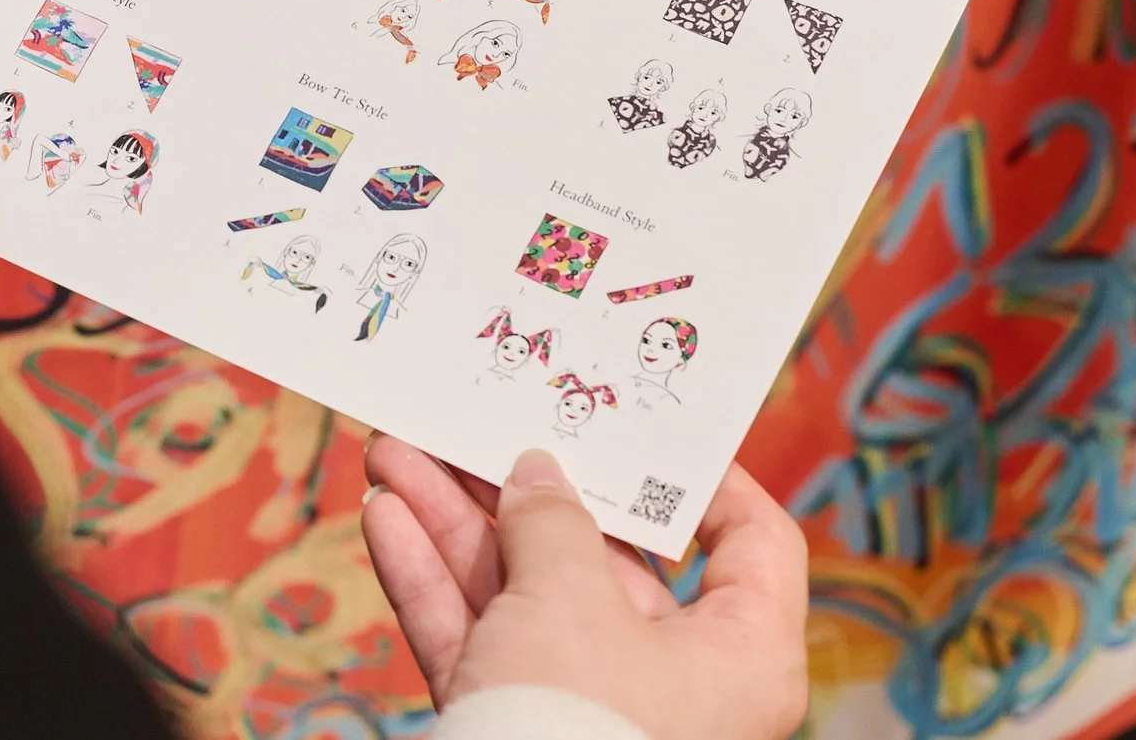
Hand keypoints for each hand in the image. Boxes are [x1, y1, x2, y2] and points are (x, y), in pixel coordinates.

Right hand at [361, 435, 808, 739]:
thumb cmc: (579, 724)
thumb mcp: (570, 597)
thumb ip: (552, 519)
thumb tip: (537, 476)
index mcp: (739, 654)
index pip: (751, 546)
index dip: (705, 479)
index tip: (643, 429)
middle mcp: (672, 682)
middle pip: (600, 557)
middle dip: (517, 489)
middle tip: (473, 426)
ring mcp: (589, 707)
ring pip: (521, 593)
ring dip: (452, 522)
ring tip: (394, 452)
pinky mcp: (518, 728)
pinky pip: (477, 642)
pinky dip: (431, 582)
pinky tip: (384, 519)